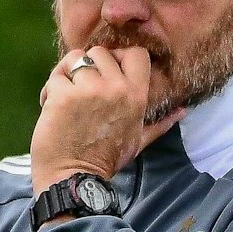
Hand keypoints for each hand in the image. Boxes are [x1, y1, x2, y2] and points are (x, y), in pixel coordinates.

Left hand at [31, 47, 185, 197]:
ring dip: (66, 75)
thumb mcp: (138, 140)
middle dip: (87, 67)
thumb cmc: (106, 160)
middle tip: (81, 90)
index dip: (118, 57)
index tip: (106, 73)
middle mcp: (115, 89)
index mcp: (136, 96)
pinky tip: (50, 108)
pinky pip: (55, 76)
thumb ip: (160, 123)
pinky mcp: (63, 96)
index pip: (135, 53)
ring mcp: (88, 91)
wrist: (74, 179)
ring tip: (64, 97)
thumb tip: (183, 110)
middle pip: (100, 52)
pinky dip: (49, 90)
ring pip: (74, 59)